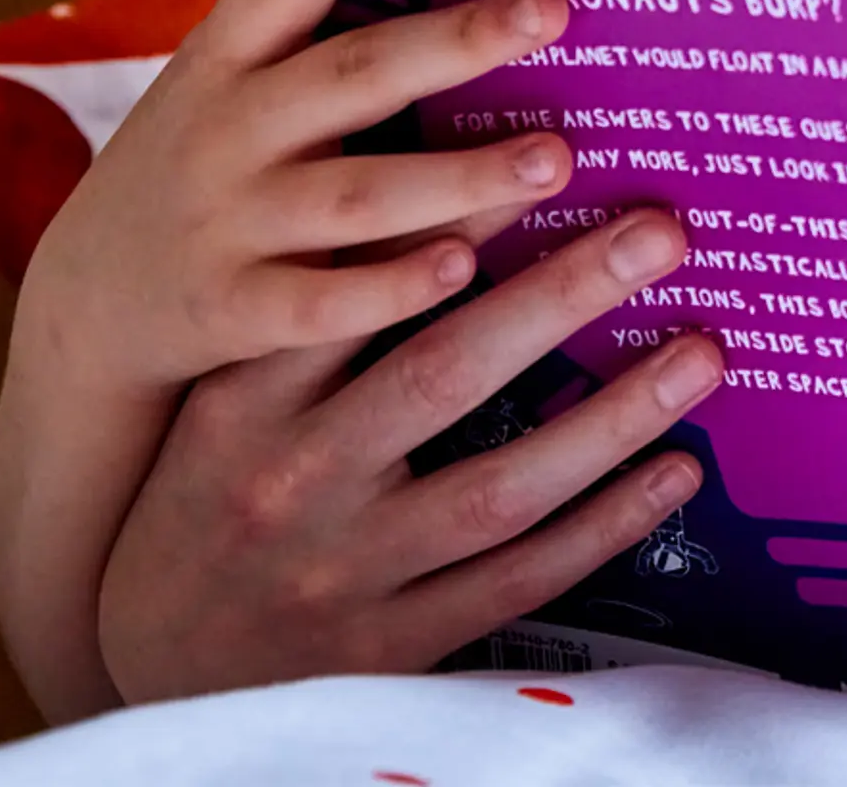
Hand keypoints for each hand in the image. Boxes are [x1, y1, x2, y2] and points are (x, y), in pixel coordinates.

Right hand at [19, 0, 577, 401]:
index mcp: (224, 60)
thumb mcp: (225, 91)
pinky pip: (324, 302)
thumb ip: (315, 48)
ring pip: (358, 195)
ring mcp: (228, 222)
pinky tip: (463, 266)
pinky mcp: (235, 310)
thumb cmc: (201, 169)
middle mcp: (226, 131)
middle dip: (456, 40)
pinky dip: (390, 287)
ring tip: (555, 158)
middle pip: (354, 75)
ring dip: (460, 175)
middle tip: (552, 8)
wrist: (87, 306)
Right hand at [97, 203, 725, 698]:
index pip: (349, 300)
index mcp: (239, 409)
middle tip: (658, 230)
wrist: (145, 679)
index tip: (537, 167)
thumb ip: (298, 321)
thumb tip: (422, 203)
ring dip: (613, 413)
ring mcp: (349, 571)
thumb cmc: (196, 510)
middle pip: (445, 374)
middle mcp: (294, 483)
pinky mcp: (395, 646)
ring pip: (502, 486)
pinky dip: (604, 526)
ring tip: (701, 350)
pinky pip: (520, 579)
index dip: (443, 233)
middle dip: (562, 295)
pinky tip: (674, 470)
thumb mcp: (212, 411)